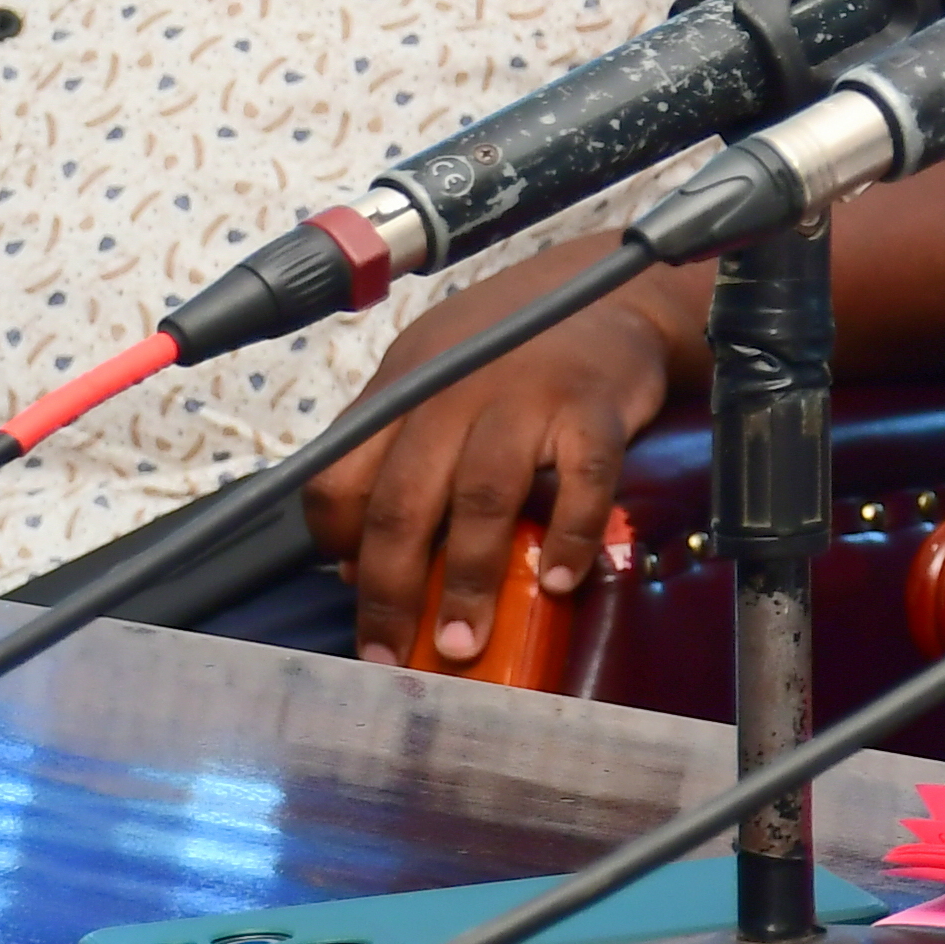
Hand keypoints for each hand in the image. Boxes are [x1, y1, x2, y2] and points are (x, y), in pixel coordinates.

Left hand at [302, 265, 699, 664]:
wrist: (606, 289)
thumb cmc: (507, 345)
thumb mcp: (429, 376)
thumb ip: (391, 451)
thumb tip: (358, 558)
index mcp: (401, 390)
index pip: (339, 477)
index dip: (338, 546)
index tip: (354, 592)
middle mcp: (453, 393)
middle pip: (402, 501)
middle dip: (389, 591)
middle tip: (392, 654)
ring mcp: (526, 399)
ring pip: (481, 499)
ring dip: (467, 580)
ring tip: (462, 640)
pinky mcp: (595, 409)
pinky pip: (581, 484)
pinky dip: (571, 537)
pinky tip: (562, 581)